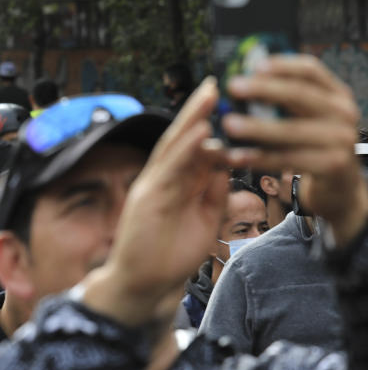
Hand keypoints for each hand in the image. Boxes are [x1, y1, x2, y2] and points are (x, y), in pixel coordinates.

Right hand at [82, 78, 228, 326]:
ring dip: (190, 121)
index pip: (188, 148)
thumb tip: (227, 162)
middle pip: (177, 140)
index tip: (218, 99)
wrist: (143, 285)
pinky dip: (184, 150)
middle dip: (195, 112)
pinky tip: (199, 133)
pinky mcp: (148, 201)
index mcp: (172, 185)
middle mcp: (158, 181)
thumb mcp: (203, 219)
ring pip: (172, 150)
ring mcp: (151, 189)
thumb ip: (214, 192)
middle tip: (212, 84)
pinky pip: (169, 171)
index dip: (201, 122)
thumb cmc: (170, 256)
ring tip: (208, 96)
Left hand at [221, 54, 367, 245]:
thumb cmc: (313, 149)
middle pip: (300, 94)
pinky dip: (259, 158)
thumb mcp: (306, 119)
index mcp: (336, 95)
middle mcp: (343, 113)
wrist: (339, 189)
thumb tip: (242, 82)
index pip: (311, 70)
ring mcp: (341, 139)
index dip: (282, 65)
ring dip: (256, 127)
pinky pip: (288, 159)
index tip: (253, 64)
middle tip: (232, 87)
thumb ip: (282, 102)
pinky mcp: (333, 165)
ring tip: (228, 124)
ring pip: (292, 130)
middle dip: (263, 89)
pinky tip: (236, 157)